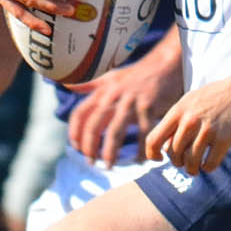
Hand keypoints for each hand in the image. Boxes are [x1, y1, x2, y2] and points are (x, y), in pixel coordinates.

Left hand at [68, 40, 184, 164]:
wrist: (165, 64)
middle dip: (90, 147)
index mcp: (102, 91)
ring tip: (109, 166)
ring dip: (110, 152)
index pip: (80, 113)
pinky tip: (141, 160)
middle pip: (94, 125)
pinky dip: (142, 149)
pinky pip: (143, 133)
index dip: (75, 132)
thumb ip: (89, 85)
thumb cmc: (137, 74)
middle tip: (91, 163)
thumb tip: (65, 84)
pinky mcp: (149, 106)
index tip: (76, 148)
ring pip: (115, 131)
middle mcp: (113, 96)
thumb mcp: (110, 77)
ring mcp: (131, 101)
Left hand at [145, 73, 230, 173]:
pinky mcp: (224, 139)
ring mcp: (207, 130)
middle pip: (173, 154)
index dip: (152, 154)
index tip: (159, 159)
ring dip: (193, 169)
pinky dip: (208, 167)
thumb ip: (177, 120)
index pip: (154, 139)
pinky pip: (209, 164)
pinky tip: (210, 163)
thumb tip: (164, 147)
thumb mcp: (191, 101)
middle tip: (186, 161)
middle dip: (178, 162)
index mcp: (178, 111)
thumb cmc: (219, 96)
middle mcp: (189, 121)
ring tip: (197, 167)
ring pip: (190, 162)